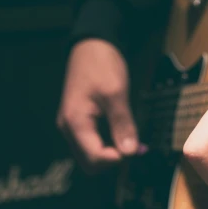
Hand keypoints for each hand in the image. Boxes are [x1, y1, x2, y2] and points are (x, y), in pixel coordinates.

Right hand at [57, 39, 139, 172]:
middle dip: (114, 161)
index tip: (138, 149)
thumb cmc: (101, 65)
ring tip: (134, 142)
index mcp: (75, 122)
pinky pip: (92, 144)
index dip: (117, 159)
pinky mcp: (79, 122)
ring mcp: (72, 126)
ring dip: (113, 154)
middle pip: (90, 163)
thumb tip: (130, 152)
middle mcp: (69, 128)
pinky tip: (125, 136)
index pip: (94, 157)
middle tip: (137, 148)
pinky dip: (109, 145)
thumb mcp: (116, 93)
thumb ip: (123, 125)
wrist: (91, 45)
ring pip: (91, 155)